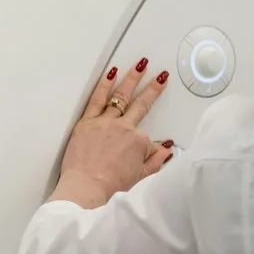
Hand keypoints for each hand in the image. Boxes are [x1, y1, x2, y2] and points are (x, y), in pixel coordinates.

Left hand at [53, 58, 174, 207]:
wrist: (87, 187)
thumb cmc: (111, 185)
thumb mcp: (141, 176)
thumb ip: (156, 160)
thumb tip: (165, 150)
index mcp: (139, 141)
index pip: (147, 137)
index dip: (147, 143)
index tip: (148, 147)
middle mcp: (124, 128)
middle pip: (141, 104)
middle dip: (153, 87)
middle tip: (160, 75)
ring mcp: (105, 123)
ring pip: (121, 95)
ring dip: (132, 78)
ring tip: (139, 66)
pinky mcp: (87, 122)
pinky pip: (97, 99)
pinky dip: (104, 85)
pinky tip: (111, 73)